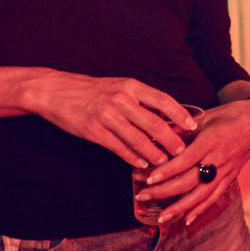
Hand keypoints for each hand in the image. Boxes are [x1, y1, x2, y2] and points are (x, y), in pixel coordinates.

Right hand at [27, 74, 198, 168]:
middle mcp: (121, 100)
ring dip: (154, 153)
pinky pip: (118, 148)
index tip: (193, 126)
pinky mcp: (94, 132)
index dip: (180, 114)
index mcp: (131, 87)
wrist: (56, 91)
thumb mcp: (120, 86)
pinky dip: (132, 157)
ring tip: (164, 162)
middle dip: (171, 140)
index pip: (163, 100)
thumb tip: (165, 117)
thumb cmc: (93, 90)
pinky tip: (142, 164)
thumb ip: (141, 100)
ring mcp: (107, 116)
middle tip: (182, 151)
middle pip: (154, 124)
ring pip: (138, 139)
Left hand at [138, 96, 249, 224]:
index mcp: (211, 140)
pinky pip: (215, 197)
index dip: (167, 171)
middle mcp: (219, 158)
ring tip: (162, 218)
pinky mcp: (231, 177)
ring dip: (180, 208)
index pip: (186, 160)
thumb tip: (155, 138)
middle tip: (142, 196)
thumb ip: (180, 129)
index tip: (148, 179)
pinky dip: (200, 210)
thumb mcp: (205, 116)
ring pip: (201, 194)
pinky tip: (186, 220)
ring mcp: (226, 170)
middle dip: (164, 191)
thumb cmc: (228, 115)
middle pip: (190, 180)